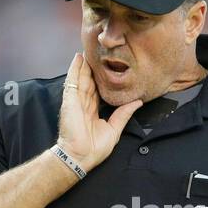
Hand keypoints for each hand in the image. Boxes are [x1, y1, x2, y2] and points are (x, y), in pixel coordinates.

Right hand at [56, 53, 142, 171]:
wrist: (80, 156)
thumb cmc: (95, 148)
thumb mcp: (114, 129)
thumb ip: (124, 114)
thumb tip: (137, 102)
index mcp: (92, 111)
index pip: (97, 91)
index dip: (101, 80)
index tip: (107, 69)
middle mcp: (83, 104)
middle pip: (88, 82)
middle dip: (92, 69)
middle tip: (97, 54)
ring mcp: (75, 101)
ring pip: (80, 78)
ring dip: (83, 65)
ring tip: (87, 51)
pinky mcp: (70, 100)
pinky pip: (72, 81)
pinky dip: (74, 69)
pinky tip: (77, 58)